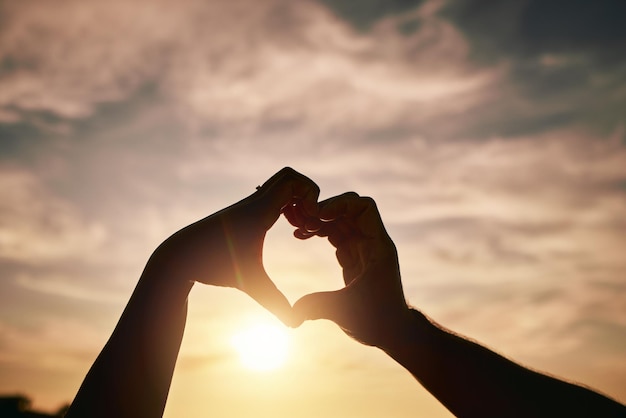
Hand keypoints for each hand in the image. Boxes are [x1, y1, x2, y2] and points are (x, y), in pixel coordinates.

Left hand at [150, 167, 319, 325]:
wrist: (179, 256)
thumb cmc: (213, 265)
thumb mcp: (249, 284)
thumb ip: (275, 304)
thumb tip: (295, 327)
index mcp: (260, 210)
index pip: (293, 182)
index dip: (312, 196)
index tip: (311, 222)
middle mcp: (254, 202)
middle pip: (288, 175)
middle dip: (307, 193)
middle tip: (308, 219)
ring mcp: (247, 205)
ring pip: (278, 184)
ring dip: (294, 199)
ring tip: (298, 226)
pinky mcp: (242, 213)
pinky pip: (268, 196)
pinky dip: (282, 205)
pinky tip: (283, 228)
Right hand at [288, 192, 409, 346]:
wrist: (393, 332)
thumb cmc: (378, 321)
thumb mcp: (345, 312)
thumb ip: (317, 307)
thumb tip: (291, 312)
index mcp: (377, 247)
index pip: (364, 208)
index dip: (341, 204)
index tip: (318, 215)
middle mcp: (372, 243)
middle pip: (349, 209)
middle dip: (324, 210)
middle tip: (302, 222)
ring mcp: (363, 248)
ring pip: (340, 220)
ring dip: (319, 219)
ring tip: (297, 228)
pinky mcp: (354, 257)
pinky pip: (336, 233)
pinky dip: (319, 231)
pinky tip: (301, 235)